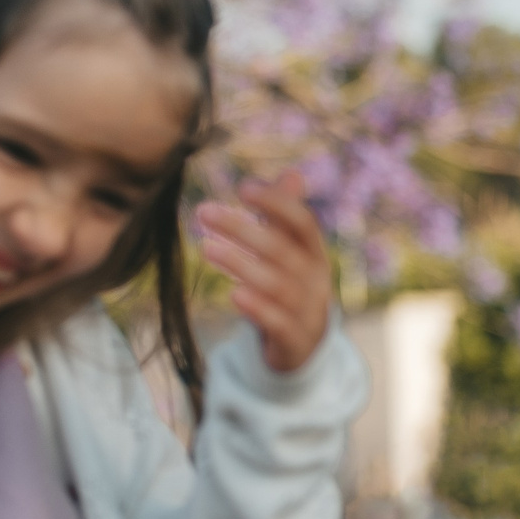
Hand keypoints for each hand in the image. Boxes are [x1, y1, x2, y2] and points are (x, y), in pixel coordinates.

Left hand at [194, 171, 333, 373]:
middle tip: (204, 211)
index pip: (302, 222)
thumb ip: (286, 217)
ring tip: (206, 247)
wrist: (304, 345)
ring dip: (240, 263)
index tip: (243, 187)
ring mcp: (308, 310)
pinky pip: (278, 322)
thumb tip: (293, 173)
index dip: (277, 203)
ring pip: (276, 284)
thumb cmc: (291, 288)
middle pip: (281, 250)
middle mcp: (315, 279)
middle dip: (243, 229)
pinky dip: (257, 308)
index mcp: (315, 253)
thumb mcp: (292, 253)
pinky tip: (233, 293)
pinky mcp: (294, 339)